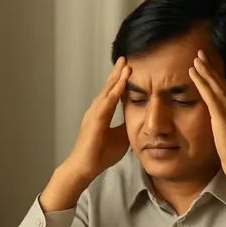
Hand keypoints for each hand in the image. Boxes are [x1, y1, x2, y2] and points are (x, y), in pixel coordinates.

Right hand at [64, 57, 130, 181]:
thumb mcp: (121, 137)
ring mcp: (94, 114)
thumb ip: (127, 125)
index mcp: (102, 113)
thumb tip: (141, 119)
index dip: (120, 81)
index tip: (129, 68)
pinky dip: (114, 92)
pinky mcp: (95, 122)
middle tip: (126, 58)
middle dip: (117, 73)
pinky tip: (122, 83)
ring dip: (116, 78)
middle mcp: (96, 110)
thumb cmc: (100, 155)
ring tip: (125, 64)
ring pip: (107, 92)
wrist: (84, 168)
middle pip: (108, 87)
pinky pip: (107, 104)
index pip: (112, 93)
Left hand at [189, 51, 225, 217]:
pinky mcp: (223, 117)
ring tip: (196, 58)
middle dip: (212, 68)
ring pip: (217, 86)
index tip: (211, 67)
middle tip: (201, 54)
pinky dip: (203, 82)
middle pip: (223, 84)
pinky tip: (195, 73)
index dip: (219, 78)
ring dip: (206, 71)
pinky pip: (211, 95)